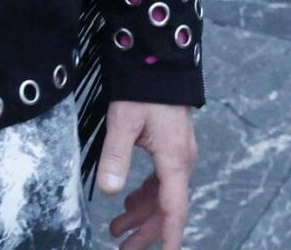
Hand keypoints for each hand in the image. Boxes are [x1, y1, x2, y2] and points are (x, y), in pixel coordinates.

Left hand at [98, 101, 195, 249]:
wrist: (159, 59)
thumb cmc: (143, 88)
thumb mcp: (124, 121)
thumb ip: (116, 156)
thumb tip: (108, 190)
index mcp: (174, 159)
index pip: (174, 208)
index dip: (168, 236)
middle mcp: (181, 160)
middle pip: (167, 207)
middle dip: (146, 232)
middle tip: (122, 249)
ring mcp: (178, 154)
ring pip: (163, 195)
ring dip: (141, 214)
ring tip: (116, 231)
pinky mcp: (171, 146)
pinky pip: (161, 180)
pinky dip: (145, 195)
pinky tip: (129, 202)